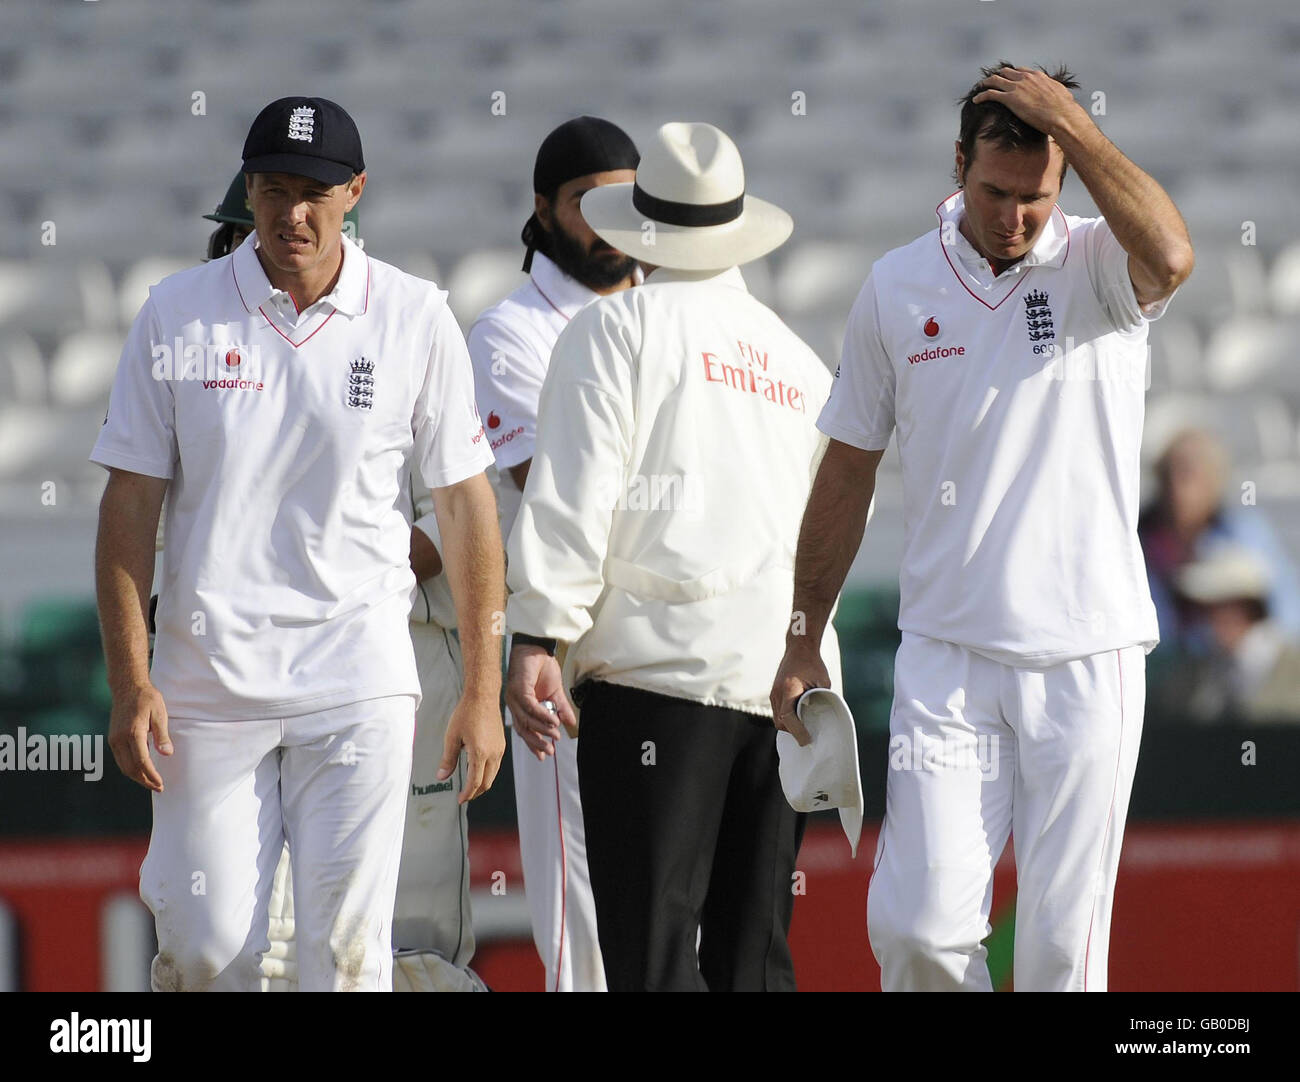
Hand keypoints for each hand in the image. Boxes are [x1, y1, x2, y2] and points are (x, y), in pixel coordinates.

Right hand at [107, 682, 171, 790]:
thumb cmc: (146, 698)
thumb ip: (162, 735)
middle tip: (158, 788)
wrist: (127, 687)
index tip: (160, 784)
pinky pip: (120, 760)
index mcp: (133, 732)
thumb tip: (166, 754)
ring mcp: (114, 739)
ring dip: (137, 777)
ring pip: (123, 766)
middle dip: (144, 780)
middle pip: (130, 768)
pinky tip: (141, 771)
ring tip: (151, 783)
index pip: (141, 761)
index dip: (151, 775)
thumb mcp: (159, 714)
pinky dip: (130, 769)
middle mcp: (119, 739)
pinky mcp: (113, 739)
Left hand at [439, 689, 504, 803]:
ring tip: (470, 786)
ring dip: (482, 783)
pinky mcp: (502, 744)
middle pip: (487, 782)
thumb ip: (448, 759)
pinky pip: (496, 765)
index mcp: (480, 753)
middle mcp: (494, 753)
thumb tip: (442, 777)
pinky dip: (487, 773)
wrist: (483, 696)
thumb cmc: (466, 714)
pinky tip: (477, 770)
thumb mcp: (452, 737)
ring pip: (493, 775)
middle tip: (464, 796)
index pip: (475, 782)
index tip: (460, 800)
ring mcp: (500, 749)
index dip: (467, 794)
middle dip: (475, 792)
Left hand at [506, 644, 577, 760]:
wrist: (538, 647)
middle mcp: (514, 704)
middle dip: (537, 742)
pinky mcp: (518, 688)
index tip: (544, 756)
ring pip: (527, 720)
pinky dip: (542, 715)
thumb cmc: (543, 667)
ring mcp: (514, 697)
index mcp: (520, 707)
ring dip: (542, 729)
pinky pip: (530, 707)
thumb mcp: (556, 692)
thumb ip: (561, 708)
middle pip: (523, 729)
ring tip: (556, 735)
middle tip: (550, 751)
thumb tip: (570, 724)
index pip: (525, 730)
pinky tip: (553, 721)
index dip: (533, 743)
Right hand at [769, 645, 830, 746]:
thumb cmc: (813, 664)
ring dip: (789, 726)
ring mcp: (773, 693)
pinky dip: (786, 718)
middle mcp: (777, 693)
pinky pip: (777, 711)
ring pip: (777, 718)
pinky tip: (798, 719)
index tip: (807, 741)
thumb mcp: (822, 682)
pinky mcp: (774, 692)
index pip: (788, 717)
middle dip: (792, 732)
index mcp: (788, 689)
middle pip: (780, 722)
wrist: (799, 648)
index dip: (797, 732)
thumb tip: (824, 717)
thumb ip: (821, 699)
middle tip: (808, 737)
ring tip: (804, 729)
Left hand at [971, 66, 1085, 139]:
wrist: (1061, 115)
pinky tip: (976, 100)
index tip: (1006, 78)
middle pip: (1005, 72)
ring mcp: (1017, 87)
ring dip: (985, 83)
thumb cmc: (1064, 109)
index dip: (1011, 74)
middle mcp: (1025, 78)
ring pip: (995, 80)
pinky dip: (981, 96)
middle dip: (997, 76)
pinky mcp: (1010, 98)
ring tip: (979, 88)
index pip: (1020, 70)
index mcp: (1037, 76)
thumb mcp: (1061, 94)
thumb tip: (1061, 95)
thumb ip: (1055, 91)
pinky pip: (990, 94)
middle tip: (990, 82)